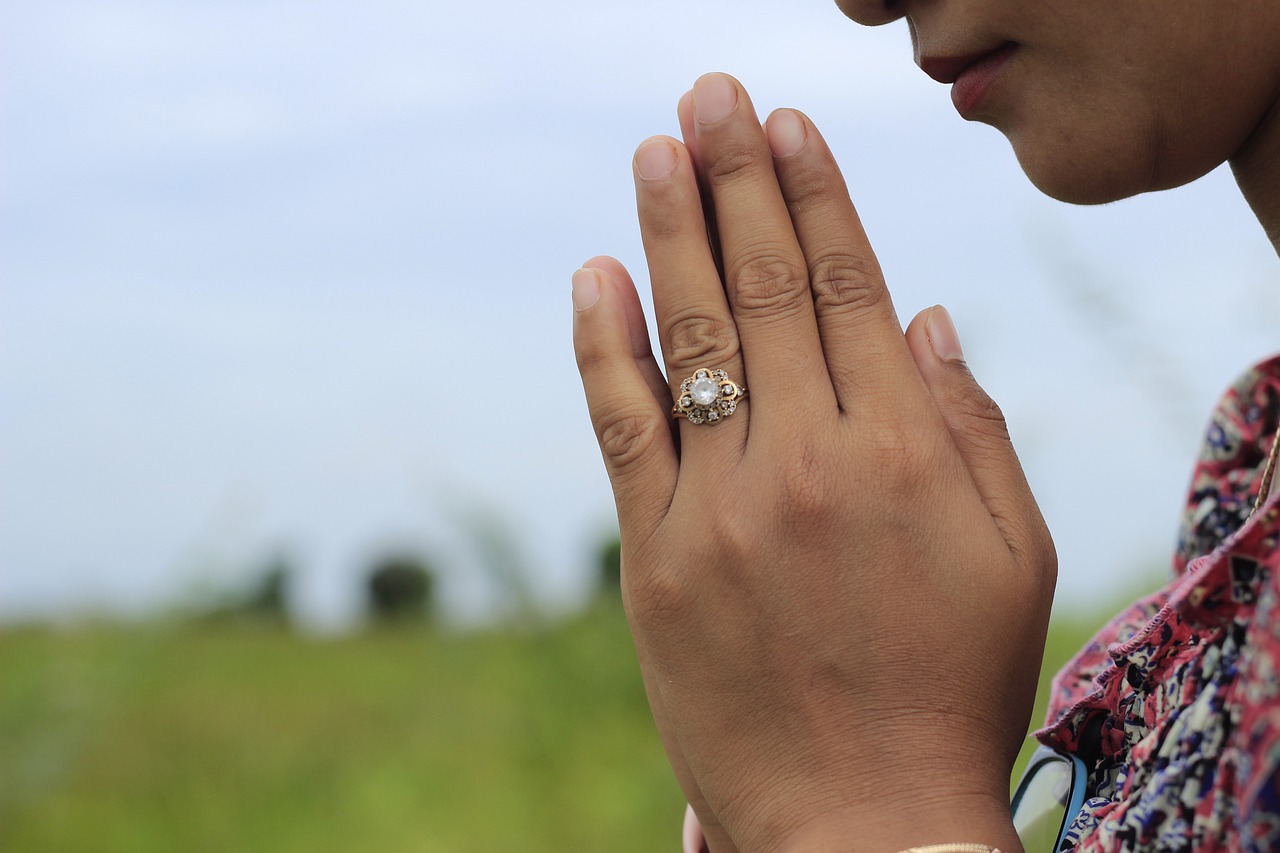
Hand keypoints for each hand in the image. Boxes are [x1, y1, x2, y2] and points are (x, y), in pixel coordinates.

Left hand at [571, 73, 1054, 852]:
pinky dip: (606, 346)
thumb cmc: (950, 687)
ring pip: (690, 339)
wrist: (860, 822)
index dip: (814, 198)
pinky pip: (623, 428)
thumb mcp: (1012, 558)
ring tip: (654, 152)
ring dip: (668, 232)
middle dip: (735, 180)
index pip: (848, 288)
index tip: (788, 128)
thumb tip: (926, 315)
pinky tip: (596, 276)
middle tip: (709, 99)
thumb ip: (971, 428)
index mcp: (904, 452)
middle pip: (762, 289)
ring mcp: (723, 507)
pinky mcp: (656, 557)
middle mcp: (809, 461)